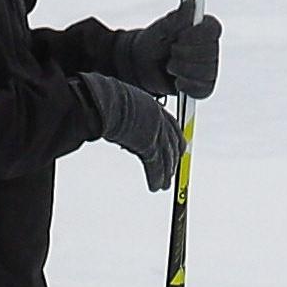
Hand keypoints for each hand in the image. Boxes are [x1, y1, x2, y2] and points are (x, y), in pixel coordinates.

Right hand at [81, 73, 183, 189]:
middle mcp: (159, 120)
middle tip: (172, 172)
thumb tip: (123, 121)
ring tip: (164, 185)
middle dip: (173, 160)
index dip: (176, 141)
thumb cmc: (108, 99)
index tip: (180, 150)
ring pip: (166, 157)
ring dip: (166, 173)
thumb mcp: (125, 102)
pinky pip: (155, 166)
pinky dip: (156, 178)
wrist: (106, 101)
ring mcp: (155, 133)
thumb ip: (131, 113)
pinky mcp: (149, 146)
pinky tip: (155, 186)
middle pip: (171, 144)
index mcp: (154, 107)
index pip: (171, 127)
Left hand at [108, 2, 222, 99]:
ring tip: (170, 66)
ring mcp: (209, 68)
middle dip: (185, 53)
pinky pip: (203, 89)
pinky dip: (188, 85)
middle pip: (210, 52)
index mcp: (203, 29)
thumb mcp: (162, 28)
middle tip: (171, 51)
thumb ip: (178, 18)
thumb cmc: (154, 43)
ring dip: (183, 69)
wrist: (142, 65)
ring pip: (207, 72)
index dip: (198, 35)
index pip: (213, 29)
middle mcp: (210, 48)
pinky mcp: (203, 86)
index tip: (180, 36)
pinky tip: (177, 81)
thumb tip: (191, 5)